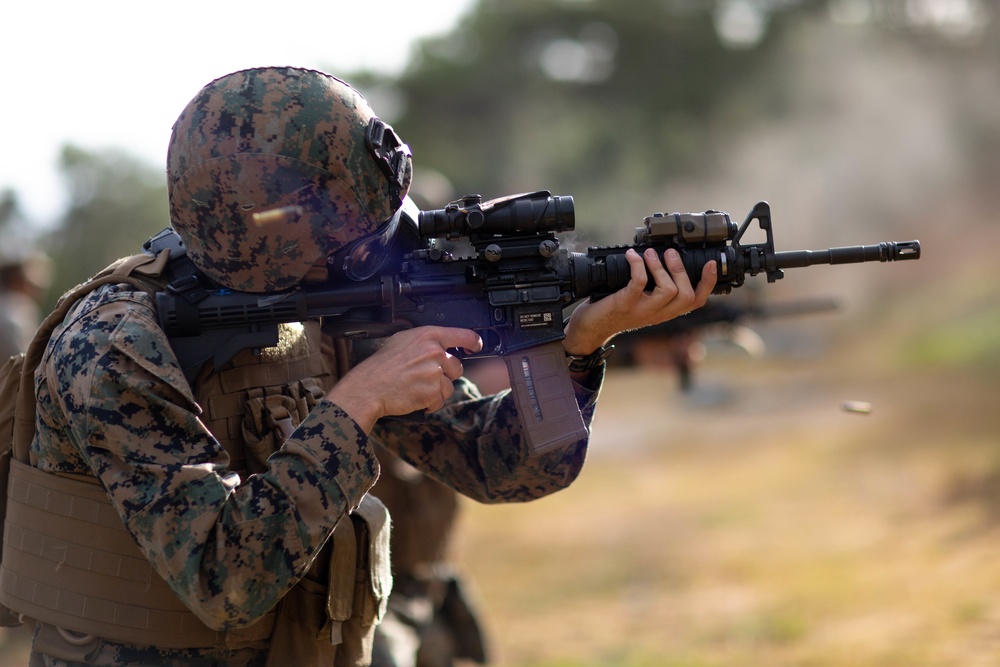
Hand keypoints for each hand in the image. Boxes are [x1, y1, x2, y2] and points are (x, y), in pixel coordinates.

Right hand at [327, 326, 482, 431]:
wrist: (368, 387)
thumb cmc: (381, 366)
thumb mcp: (402, 341)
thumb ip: (425, 342)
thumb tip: (441, 345)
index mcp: (428, 336)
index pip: (462, 336)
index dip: (473, 342)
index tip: (476, 346)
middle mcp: (435, 352)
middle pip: (457, 367)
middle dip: (445, 375)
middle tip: (424, 377)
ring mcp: (435, 373)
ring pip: (449, 387)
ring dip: (436, 391)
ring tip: (415, 388)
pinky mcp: (433, 392)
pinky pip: (440, 401)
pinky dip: (429, 403)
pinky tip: (414, 397)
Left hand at [562, 248, 716, 355]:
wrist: (589, 328)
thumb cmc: (613, 309)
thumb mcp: (640, 301)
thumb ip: (654, 287)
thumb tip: (664, 256)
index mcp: (665, 311)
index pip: (695, 302)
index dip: (708, 284)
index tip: (711, 264)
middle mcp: (657, 314)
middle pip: (686, 297)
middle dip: (682, 271)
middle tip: (671, 252)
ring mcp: (642, 311)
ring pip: (668, 291)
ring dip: (661, 268)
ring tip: (650, 253)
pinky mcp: (625, 305)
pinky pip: (639, 284)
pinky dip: (638, 266)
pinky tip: (632, 256)